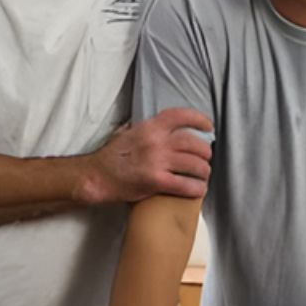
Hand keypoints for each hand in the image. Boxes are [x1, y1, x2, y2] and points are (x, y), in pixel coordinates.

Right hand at [78, 108, 212, 204]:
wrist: (97, 177)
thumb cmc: (111, 157)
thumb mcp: (128, 132)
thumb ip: (146, 128)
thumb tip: (161, 125)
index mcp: (150, 127)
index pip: (181, 116)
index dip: (199, 119)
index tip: (208, 126)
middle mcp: (156, 142)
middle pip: (194, 144)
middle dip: (204, 153)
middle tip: (204, 159)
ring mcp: (157, 162)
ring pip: (195, 165)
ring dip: (204, 171)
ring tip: (202, 175)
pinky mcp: (157, 182)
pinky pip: (187, 185)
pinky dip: (197, 188)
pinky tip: (198, 189)